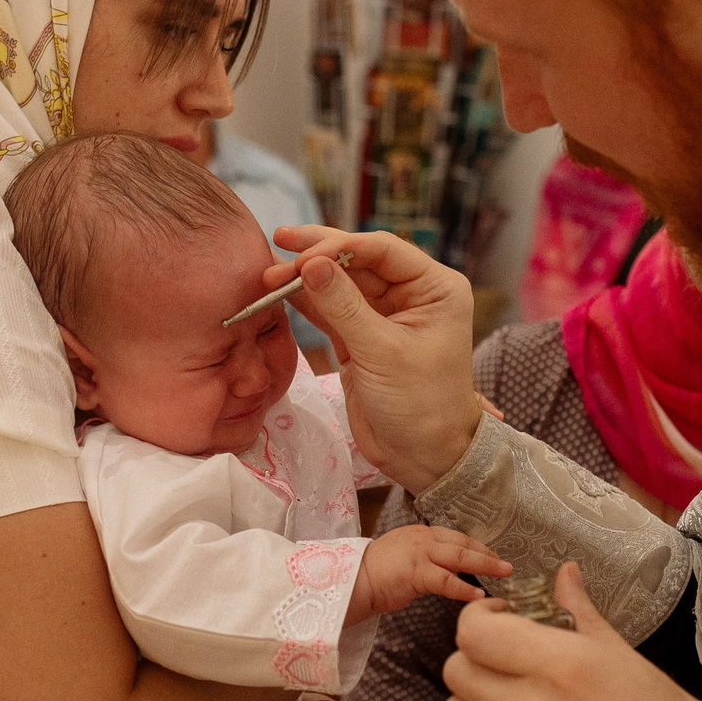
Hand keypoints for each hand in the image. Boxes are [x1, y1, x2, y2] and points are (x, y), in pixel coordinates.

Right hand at [267, 227, 481, 491]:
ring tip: (268, 275)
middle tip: (278, 242)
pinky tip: (280, 292)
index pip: (382, 249)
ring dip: (305, 279)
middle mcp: (411, 293)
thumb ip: (344, 307)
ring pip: (340, 284)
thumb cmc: (420, 404)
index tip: (302, 257)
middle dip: (317, 255)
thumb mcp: (383, 353)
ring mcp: (383, 315)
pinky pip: (330, 310)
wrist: (424, 458)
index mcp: (434, 287)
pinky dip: (306, 302)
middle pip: (357, 260)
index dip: (340, 246)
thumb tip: (310, 265)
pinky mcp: (359, 338)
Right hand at [348, 524, 509, 621]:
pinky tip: (478, 595)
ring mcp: (420, 553)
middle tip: (507, 563)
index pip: (456, 537)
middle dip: (487, 553)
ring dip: (485, 565)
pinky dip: (464, 588)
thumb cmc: (377, 574)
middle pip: (463, 544)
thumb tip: (448, 573)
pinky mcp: (416, 572)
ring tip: (503, 573)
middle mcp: (423, 538)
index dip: (477, 546)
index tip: (493, 554)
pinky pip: (447, 581)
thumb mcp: (405, 558)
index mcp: (421, 534)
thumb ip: (427, 561)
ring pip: (460, 557)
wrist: (353, 580)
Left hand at [441, 563, 696, 700]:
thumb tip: (565, 574)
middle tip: (504, 652)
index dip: (480, 618)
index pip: (474, 632)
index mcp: (560, 666)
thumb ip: (582, 613)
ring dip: (474, 696)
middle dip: (475, 654)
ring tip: (508, 692)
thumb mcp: (625, 657)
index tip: (505, 617)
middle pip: (456, 670)